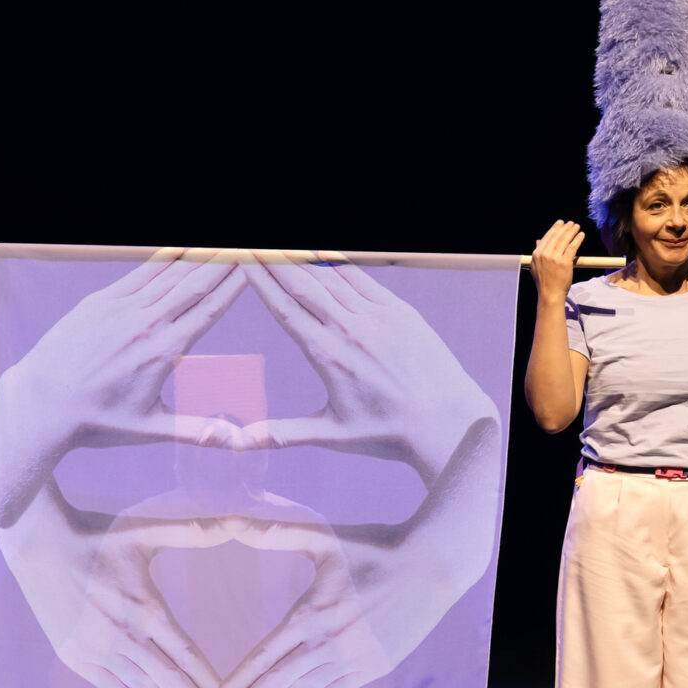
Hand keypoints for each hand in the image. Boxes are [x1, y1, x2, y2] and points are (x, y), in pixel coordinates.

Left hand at [0, 252, 249, 524]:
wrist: (42, 403)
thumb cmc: (97, 421)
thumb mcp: (150, 429)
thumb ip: (198, 431)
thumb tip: (239, 443)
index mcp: (162, 353)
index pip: (208, 311)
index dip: (233, 288)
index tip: (252, 270)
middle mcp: (145, 324)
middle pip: (193, 285)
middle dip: (222, 263)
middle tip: (245, 248)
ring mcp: (120, 309)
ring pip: (168, 275)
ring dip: (196, 257)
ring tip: (218, 246)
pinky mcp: (99, 302)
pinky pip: (138, 274)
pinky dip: (162, 259)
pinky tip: (179, 248)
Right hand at [54, 513, 226, 687]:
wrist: (39, 544)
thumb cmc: (97, 537)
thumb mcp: (145, 532)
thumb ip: (193, 532)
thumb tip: (236, 521)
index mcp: (145, 607)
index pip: (186, 654)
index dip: (208, 681)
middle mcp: (123, 635)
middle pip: (167, 680)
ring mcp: (96, 649)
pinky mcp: (74, 655)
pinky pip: (108, 686)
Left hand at [206, 518, 393, 687]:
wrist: (432, 566)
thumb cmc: (374, 547)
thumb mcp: (323, 538)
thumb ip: (275, 533)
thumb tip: (234, 521)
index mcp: (310, 614)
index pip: (262, 659)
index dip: (234, 686)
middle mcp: (329, 644)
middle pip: (277, 685)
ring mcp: (354, 660)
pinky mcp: (375, 667)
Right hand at [240, 255, 495, 482]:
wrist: (447, 422)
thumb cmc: (389, 432)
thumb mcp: (333, 435)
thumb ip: (284, 433)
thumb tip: (240, 442)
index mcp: (329, 357)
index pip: (285, 310)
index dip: (261, 282)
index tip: (243, 261)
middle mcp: (350, 330)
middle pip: (303, 285)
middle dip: (274, 260)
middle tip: (252, 245)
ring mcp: (377, 317)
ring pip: (332, 277)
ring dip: (303, 258)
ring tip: (283, 247)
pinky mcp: (400, 312)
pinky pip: (363, 279)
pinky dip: (339, 264)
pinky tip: (323, 254)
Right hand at [529, 220, 583, 304]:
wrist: (550, 294)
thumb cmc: (544, 282)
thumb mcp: (536, 266)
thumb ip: (538, 253)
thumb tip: (538, 240)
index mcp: (537, 254)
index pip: (547, 237)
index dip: (555, 228)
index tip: (561, 223)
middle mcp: (545, 254)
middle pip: (557, 236)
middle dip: (565, 228)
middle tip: (571, 223)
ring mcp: (554, 258)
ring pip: (565, 240)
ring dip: (572, 231)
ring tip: (576, 226)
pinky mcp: (565, 262)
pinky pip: (572, 247)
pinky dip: (577, 239)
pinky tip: (581, 235)